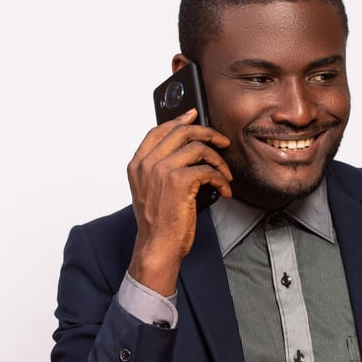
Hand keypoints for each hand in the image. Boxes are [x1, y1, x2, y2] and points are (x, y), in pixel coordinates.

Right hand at [126, 109, 231, 294]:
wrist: (157, 245)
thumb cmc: (157, 222)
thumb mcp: (150, 191)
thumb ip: (160, 168)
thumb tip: (187, 150)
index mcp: (137, 164)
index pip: (158, 130)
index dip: (178, 120)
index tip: (193, 115)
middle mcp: (147, 164)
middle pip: (181, 132)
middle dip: (207, 133)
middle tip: (222, 141)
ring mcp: (161, 170)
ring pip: (199, 148)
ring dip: (219, 161)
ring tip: (224, 174)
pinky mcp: (179, 181)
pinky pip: (208, 169)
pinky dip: (221, 179)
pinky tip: (223, 189)